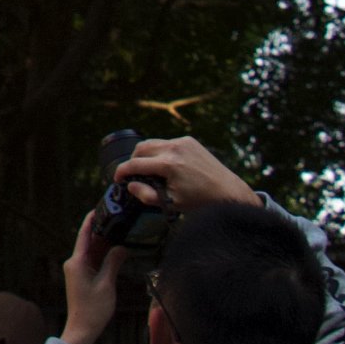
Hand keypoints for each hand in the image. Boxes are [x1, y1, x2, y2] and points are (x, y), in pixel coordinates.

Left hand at [61, 209, 121, 343]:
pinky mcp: (82, 277)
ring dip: (104, 242)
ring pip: (92, 251)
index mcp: (76, 262)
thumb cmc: (93, 309)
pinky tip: (115, 249)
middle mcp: (74, 263)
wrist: (82, 329)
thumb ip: (113, 263)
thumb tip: (122, 247)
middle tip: (116, 217)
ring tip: (119, 229)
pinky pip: (93, 260)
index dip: (91, 220)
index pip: (84, 235)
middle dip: (101, 229)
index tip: (99, 207)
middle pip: (89, 241)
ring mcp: (77, 270)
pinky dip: (103, 255)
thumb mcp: (106, 284)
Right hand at [116, 136, 260, 216]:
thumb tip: (130, 185)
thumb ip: (146, 195)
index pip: (136, 163)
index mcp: (169, 164)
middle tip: (133, 175)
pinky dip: (161, 152)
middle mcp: (174, 148)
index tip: (117, 178)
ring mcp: (183, 142)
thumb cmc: (200, 200)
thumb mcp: (171, 202)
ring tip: (148, 171)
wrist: (228, 191)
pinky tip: (167, 167)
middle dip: (133, 161)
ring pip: (153, 143)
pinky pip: (167, 143)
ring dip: (146, 155)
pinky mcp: (190, 140)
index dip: (122, 171)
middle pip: (141, 148)